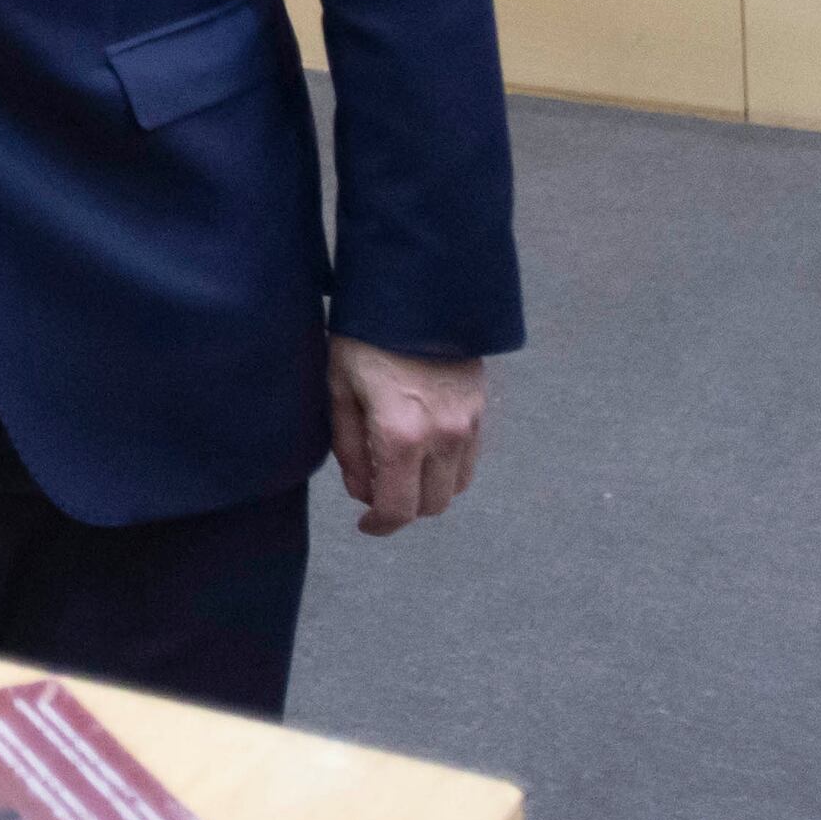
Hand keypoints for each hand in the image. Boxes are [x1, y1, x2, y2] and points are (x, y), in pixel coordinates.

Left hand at [325, 339, 485, 533]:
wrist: (417, 293)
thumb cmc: (365, 337)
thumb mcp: (340, 388)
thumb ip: (350, 448)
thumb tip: (361, 491)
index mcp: (401, 435)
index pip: (399, 508)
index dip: (380, 525)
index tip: (366, 525)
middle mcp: (443, 437)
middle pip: (432, 505)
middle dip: (403, 508)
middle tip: (376, 490)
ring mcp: (468, 425)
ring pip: (455, 487)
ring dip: (428, 490)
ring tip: (398, 469)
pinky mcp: (480, 410)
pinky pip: (469, 461)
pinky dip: (447, 469)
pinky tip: (422, 450)